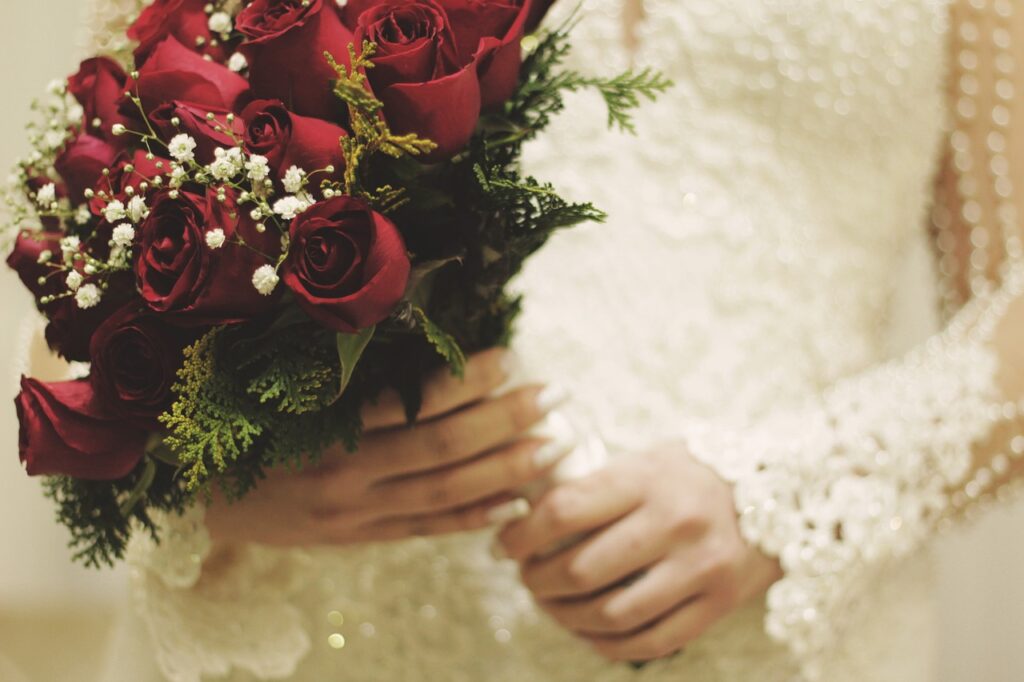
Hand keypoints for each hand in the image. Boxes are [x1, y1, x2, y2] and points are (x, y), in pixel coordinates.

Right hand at [205, 349, 572, 546]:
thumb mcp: (284, 390)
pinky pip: (427, 529)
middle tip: (554, 394)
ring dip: (505, 469)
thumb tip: (413, 333)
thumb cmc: (245, 428)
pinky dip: (473, 518)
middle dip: (505, 420)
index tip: (510, 356)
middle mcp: (348, 473)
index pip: (412, 403)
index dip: (467, 381)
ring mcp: (358, 513)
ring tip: (554, 445)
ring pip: (446, 492)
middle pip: (444, 448)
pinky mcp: (361, 538)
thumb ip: (346, 374)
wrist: (197, 502)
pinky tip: (515, 504)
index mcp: (326, 426)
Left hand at [498, 444, 782, 662]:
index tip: (505, 543)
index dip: (522, 533)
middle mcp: (676, 523)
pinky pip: (648, 642)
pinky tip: (585, 630)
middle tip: (525, 576)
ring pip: (610, 613)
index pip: (565, 509)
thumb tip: (524, 511)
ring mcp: (700, 569)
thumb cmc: (694, 474)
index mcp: (650, 477)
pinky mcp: (717, 606)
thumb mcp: (648, 459)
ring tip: (549, 604)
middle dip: (537, 580)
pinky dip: (605, 644)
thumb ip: (596, 483)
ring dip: (564, 616)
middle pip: (581, 568)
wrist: (782, 494)